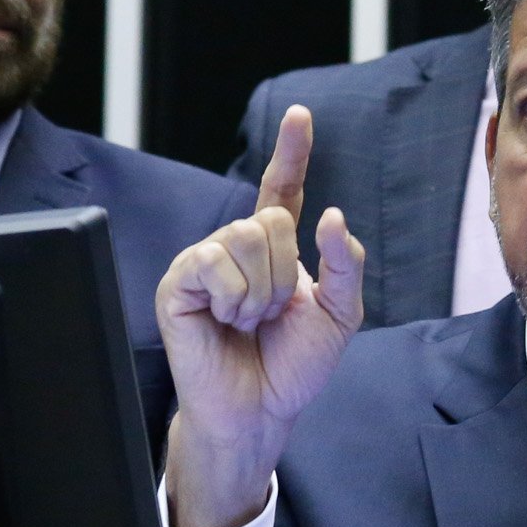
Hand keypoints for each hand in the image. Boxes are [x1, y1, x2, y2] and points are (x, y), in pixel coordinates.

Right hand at [158, 105, 364, 526]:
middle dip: (283, 274)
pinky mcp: (180, 282)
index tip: (302, 116)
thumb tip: (334, 214)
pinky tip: (224, 321)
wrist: (258, 411)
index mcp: (275, 249)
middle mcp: (237, 246)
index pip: (283, 188)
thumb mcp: (339, 314)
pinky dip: (232, 297)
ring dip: (259, 292)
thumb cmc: (293, 366)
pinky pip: (214, 261)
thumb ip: (345, 263)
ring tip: (246, 322)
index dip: (292, 150)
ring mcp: (206, 261)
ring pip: (245, 237)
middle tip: (269, 315)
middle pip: (271, 219)